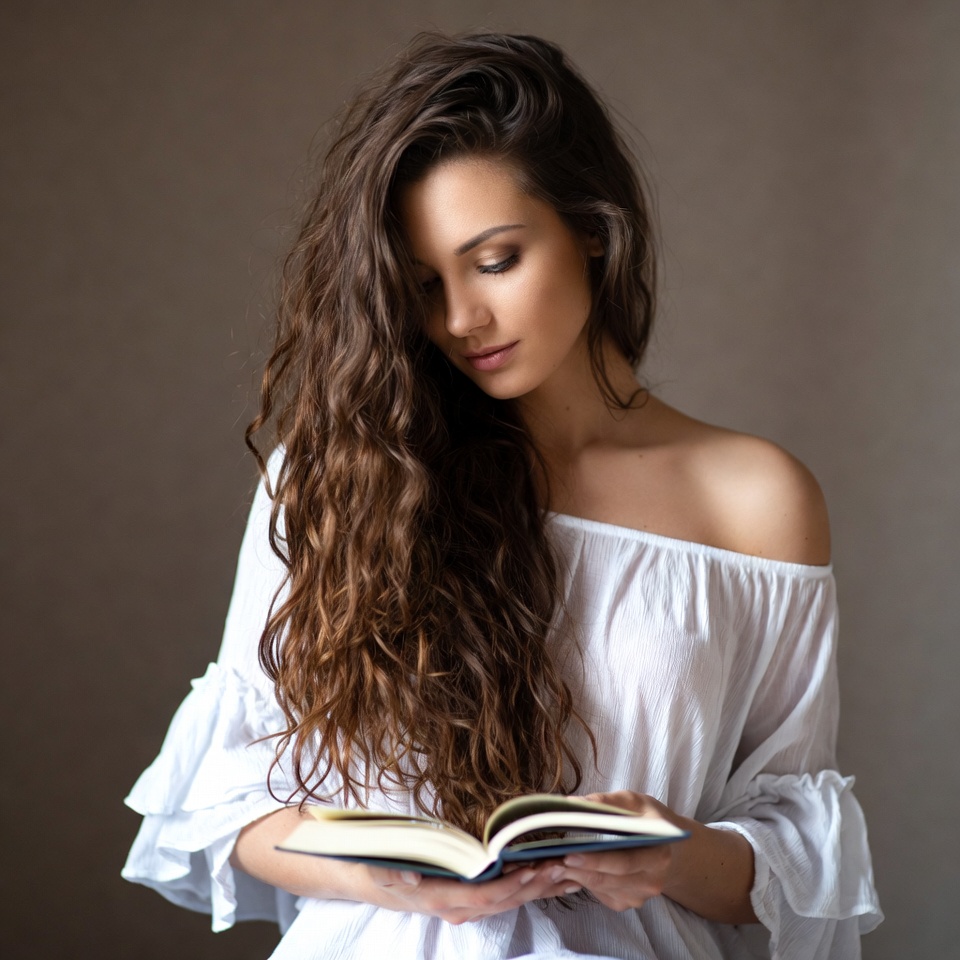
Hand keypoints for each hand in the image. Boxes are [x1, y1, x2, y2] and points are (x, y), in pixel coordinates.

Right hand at [365, 860, 576, 924]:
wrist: (378, 885)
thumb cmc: (381, 871)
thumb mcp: (379, 870)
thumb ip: (392, 873)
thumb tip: (412, 877)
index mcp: (442, 898)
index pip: (485, 896)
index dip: (510, 885)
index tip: (532, 868)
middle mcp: (458, 907)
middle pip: (504, 901)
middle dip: (534, 885)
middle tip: (561, 865)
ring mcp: (466, 906)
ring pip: (508, 900)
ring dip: (536, 887)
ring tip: (564, 871)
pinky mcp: (471, 899)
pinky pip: (504, 896)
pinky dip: (527, 887)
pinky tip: (548, 878)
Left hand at [549, 791, 686, 911]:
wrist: (670, 848)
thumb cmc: (649, 820)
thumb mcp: (635, 802)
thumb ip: (606, 802)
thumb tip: (572, 803)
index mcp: (658, 855)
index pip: (623, 862)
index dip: (595, 860)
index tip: (569, 854)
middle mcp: (651, 881)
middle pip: (608, 879)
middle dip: (577, 870)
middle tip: (549, 860)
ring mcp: (639, 896)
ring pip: (600, 887)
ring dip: (574, 876)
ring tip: (549, 862)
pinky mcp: (626, 902)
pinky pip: (599, 893)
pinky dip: (581, 881)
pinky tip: (566, 868)